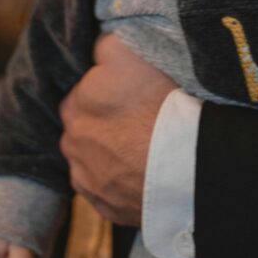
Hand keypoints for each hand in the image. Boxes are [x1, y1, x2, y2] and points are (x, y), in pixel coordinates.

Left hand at [59, 34, 175, 224]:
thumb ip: (102, 46)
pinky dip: (125, 183)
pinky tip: (147, 172)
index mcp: (72, 108)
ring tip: (146, 148)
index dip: (106, 93)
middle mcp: (72, 147)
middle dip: (106, 126)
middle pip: (87, 131)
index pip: (83, 95)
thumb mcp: (124, 50)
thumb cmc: (156, 100)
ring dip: (113, 156)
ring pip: (96, 162)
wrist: (185, 161)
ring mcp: (89, 183)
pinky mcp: (109, 210)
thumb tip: (97, 49)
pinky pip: (113, 192)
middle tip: (140, 120)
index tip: (130, 95)